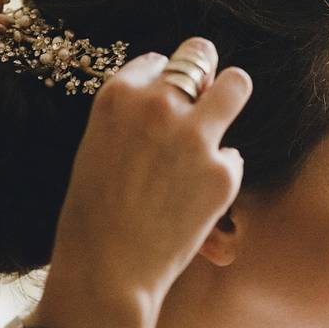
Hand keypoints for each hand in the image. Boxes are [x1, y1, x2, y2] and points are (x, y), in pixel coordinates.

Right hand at [9, 38, 251, 327]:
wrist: (107, 271)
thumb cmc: (91, 215)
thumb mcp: (96, 149)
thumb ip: (130, 119)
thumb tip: (170, 101)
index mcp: (117, 95)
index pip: (156, 61)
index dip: (162, 80)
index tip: (164, 99)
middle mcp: (158, 105)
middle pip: (199, 56)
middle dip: (203, 71)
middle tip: (206, 90)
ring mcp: (195, 136)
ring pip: (236, 86)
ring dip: (231, 96)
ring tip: (223, 118)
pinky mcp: (224, 172)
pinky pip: (233, 156)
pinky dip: (221, 173)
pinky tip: (197, 199)